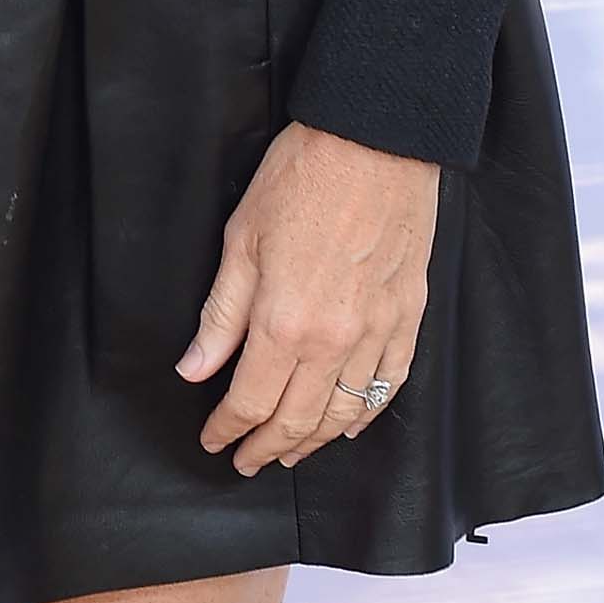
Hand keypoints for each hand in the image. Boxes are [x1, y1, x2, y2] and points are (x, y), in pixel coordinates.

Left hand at [177, 120, 437, 473]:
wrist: (375, 141)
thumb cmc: (302, 177)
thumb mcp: (240, 239)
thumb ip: (221, 314)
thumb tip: (194, 367)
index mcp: (285, 322)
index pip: (250, 401)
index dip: (228, 429)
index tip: (213, 441)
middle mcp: (335, 340)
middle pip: (297, 419)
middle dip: (267, 447)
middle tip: (245, 462)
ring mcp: (378, 332)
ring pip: (345, 412)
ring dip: (314, 440)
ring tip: (289, 453)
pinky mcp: (408, 317)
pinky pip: (390, 384)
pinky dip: (368, 414)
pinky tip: (350, 424)